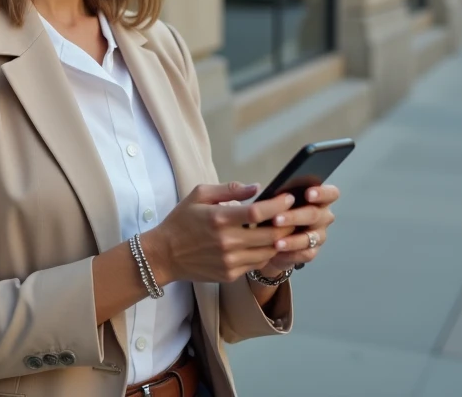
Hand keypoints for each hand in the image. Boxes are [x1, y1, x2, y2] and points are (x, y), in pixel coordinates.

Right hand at [140, 182, 295, 283]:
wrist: (164, 255)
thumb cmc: (181, 221)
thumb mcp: (199, 195)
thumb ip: (229, 190)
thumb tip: (256, 187)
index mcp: (219, 218)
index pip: (259, 211)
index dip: (279, 204)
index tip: (289, 197)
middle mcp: (227, 242)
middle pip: (271, 234)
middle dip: (289, 223)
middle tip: (297, 214)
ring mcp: (230, 261)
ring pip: (268, 251)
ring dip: (281, 240)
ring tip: (287, 228)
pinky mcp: (230, 274)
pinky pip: (257, 264)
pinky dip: (267, 253)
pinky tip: (269, 243)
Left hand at [257, 184, 339, 275]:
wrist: (273, 240)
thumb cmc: (277, 212)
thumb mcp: (277, 202)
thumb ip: (278, 196)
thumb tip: (262, 189)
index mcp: (319, 199)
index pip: (331, 194)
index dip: (321, 193)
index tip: (308, 194)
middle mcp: (323, 216)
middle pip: (315, 215)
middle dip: (294, 217)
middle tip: (276, 219)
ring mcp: (319, 235)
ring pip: (310, 237)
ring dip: (292, 240)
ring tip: (276, 242)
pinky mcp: (312, 251)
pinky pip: (305, 253)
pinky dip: (291, 252)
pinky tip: (278, 251)